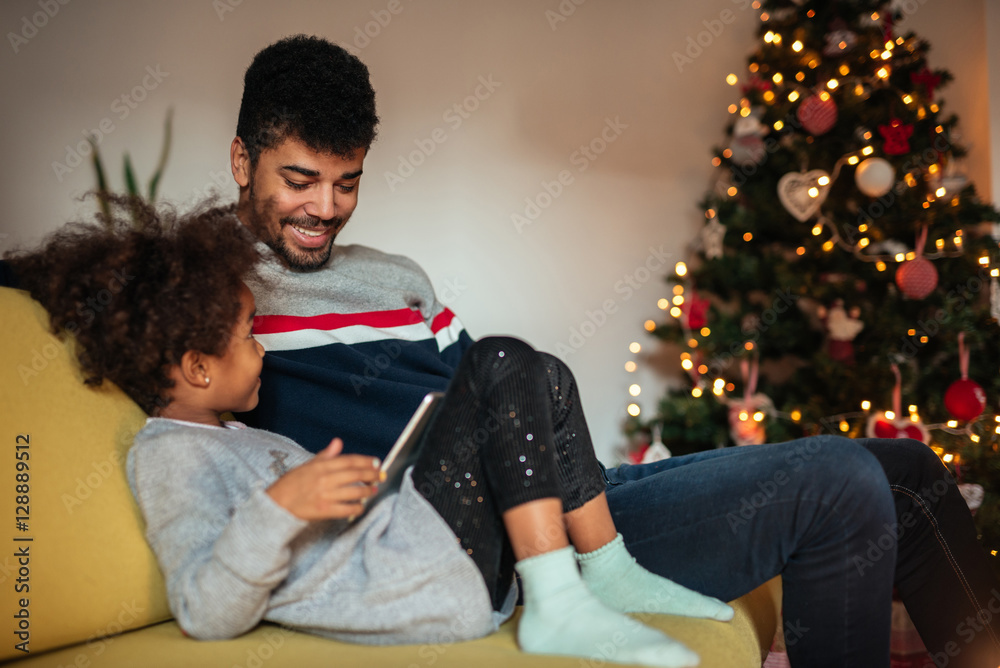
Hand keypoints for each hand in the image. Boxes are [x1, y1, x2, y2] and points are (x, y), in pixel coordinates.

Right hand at [266, 438, 382, 520]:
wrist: (276, 505)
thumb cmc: (290, 485)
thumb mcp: (306, 465)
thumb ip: (325, 455)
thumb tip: (338, 442)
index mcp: (321, 466)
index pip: (349, 460)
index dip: (365, 461)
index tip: (376, 463)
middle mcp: (325, 479)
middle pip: (355, 474)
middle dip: (371, 475)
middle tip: (379, 476)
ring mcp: (326, 496)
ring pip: (354, 492)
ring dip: (367, 491)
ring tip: (373, 490)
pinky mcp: (325, 511)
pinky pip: (347, 509)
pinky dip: (357, 507)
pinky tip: (361, 506)